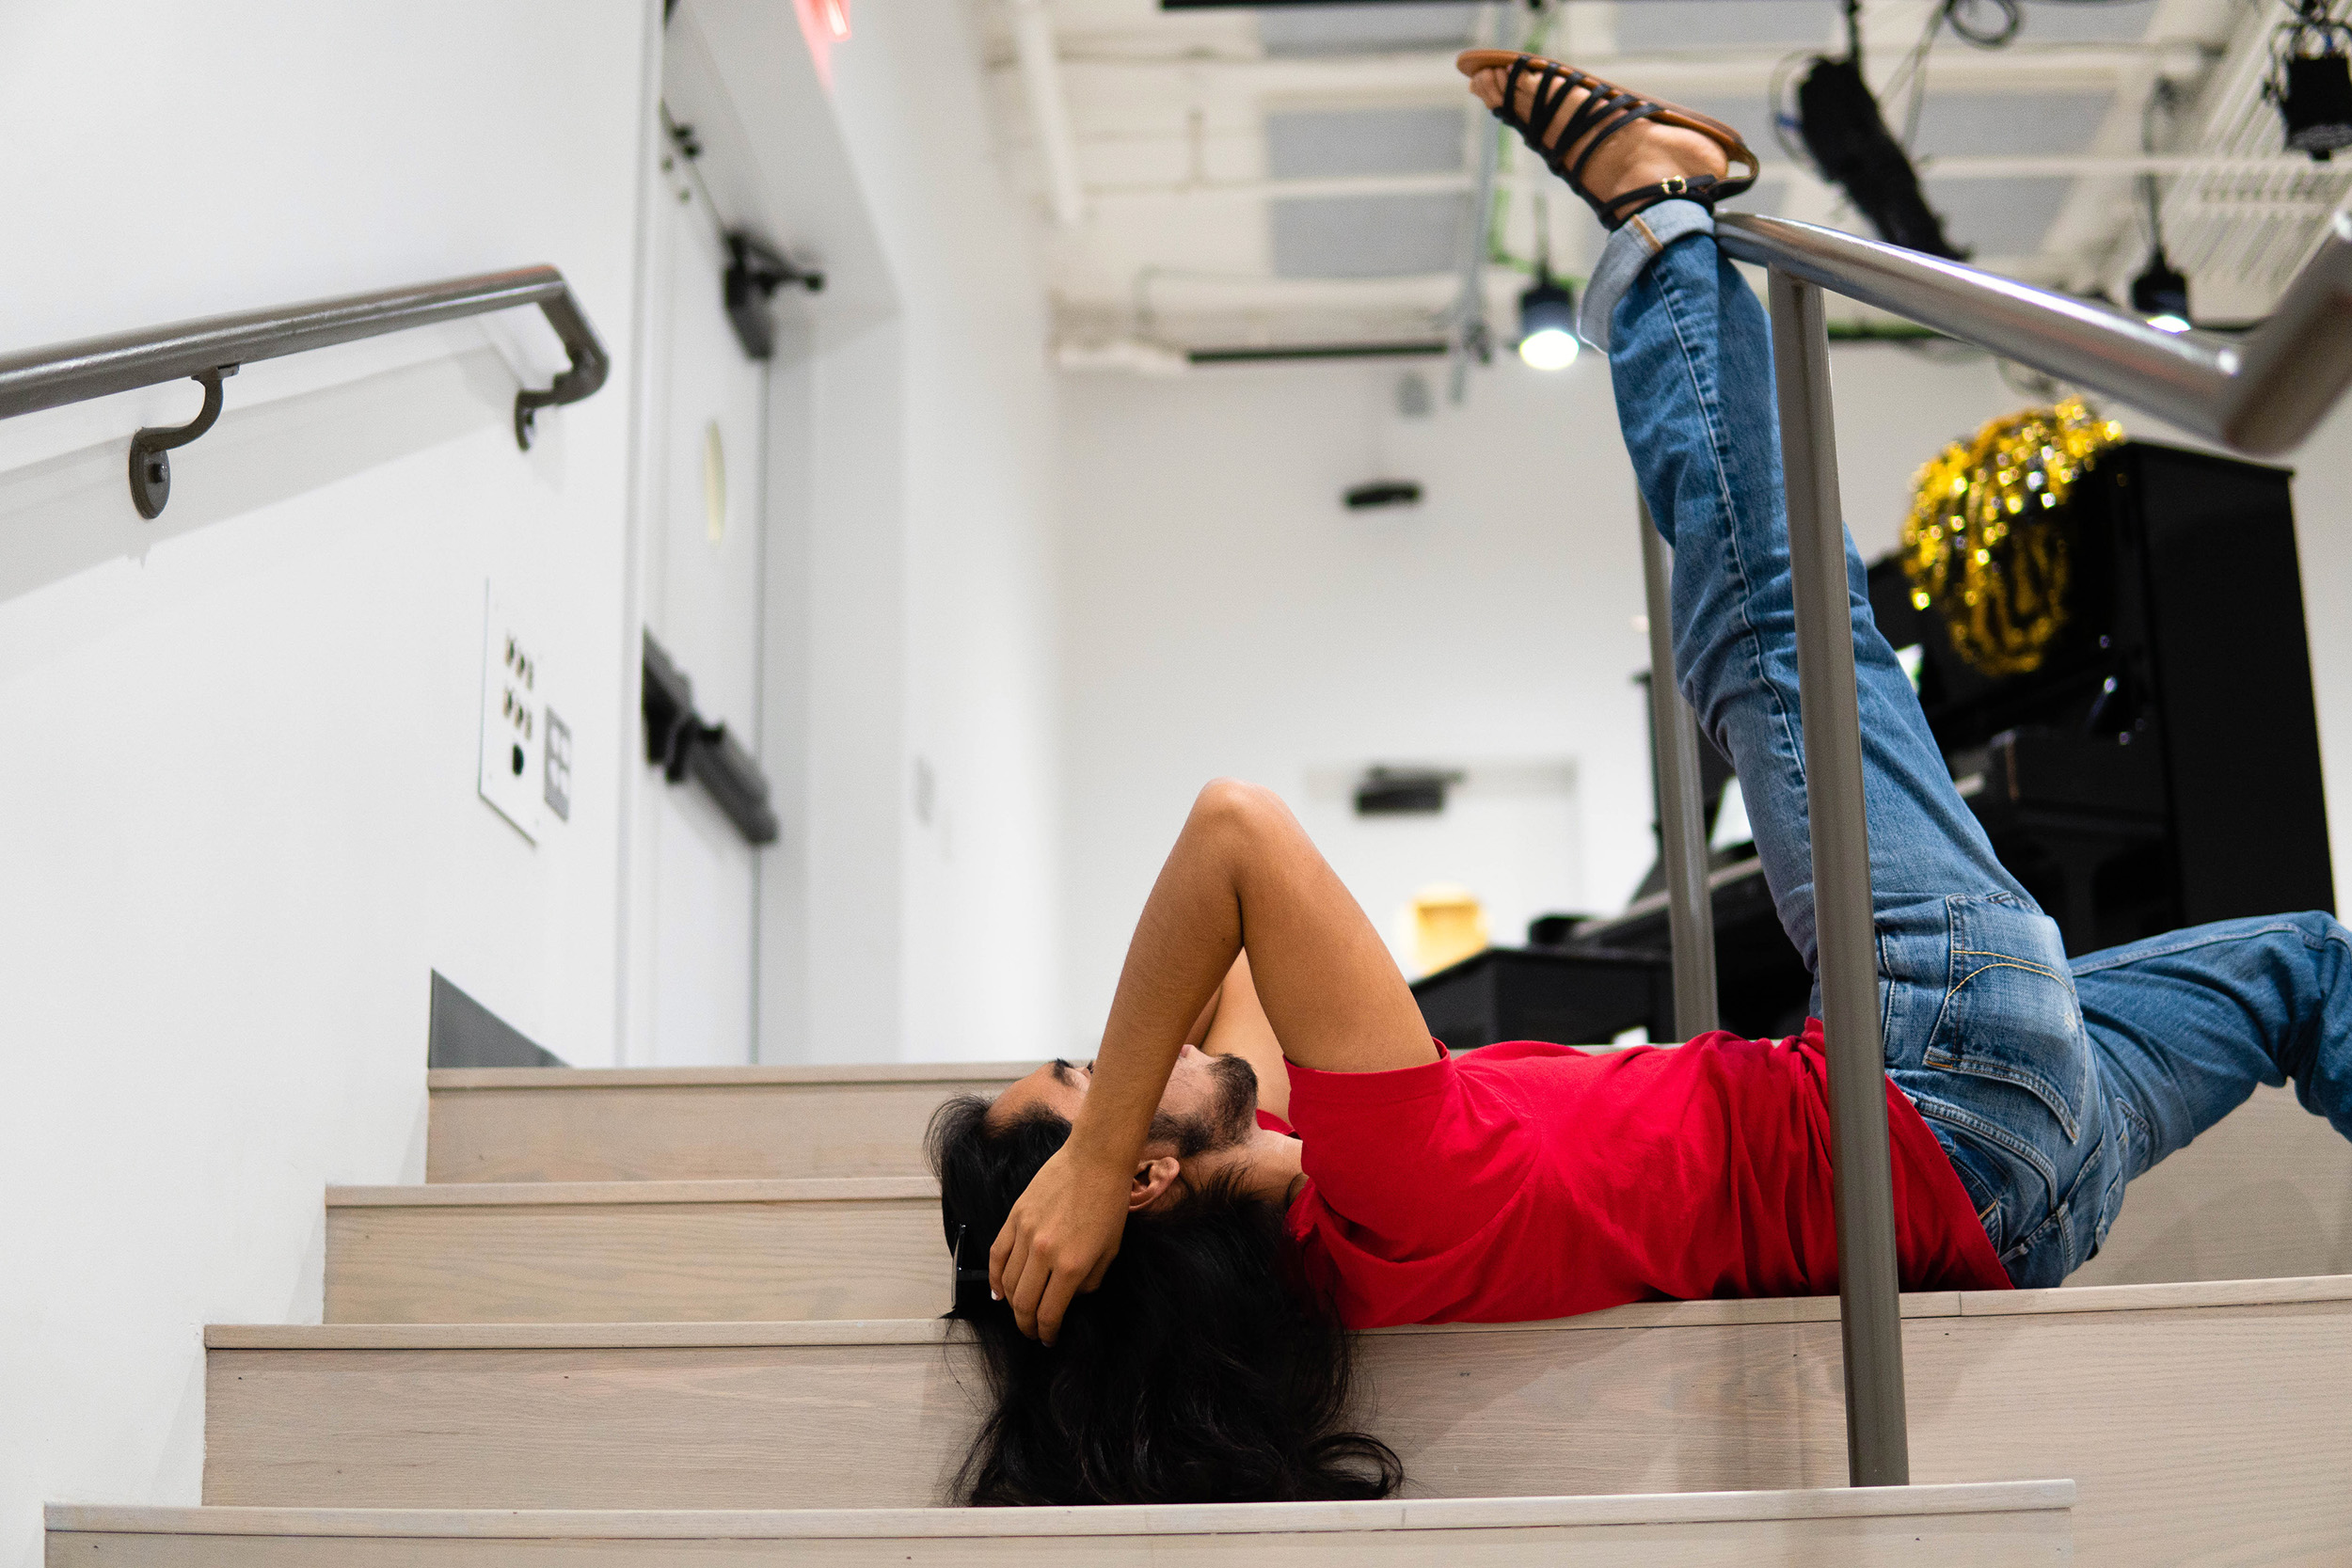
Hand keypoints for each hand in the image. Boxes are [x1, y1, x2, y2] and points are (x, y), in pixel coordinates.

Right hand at [988, 1141, 1131, 1344]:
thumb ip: (1089, 1282)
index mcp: (1071, 1265)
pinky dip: (994, 1277)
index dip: (1047, 1332)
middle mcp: (1044, 1253)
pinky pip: (997, 1254)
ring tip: (1019, 1311)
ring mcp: (1025, 1234)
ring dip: (1011, 1304)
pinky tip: (998, 1290)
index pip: (1049, 1313)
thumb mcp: (1110, 1251)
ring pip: (1007, 1282)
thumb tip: (1070, 1298)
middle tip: (1032, 1332)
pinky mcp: (1015, 1217)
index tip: (1049, 1338)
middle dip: (1026, 1325)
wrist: (1095, 1160)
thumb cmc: (1109, 1204)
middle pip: (1023, 1304)